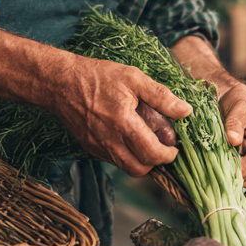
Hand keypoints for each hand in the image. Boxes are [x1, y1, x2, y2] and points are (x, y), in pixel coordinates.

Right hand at [47, 56, 190, 176]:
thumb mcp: (133, 78)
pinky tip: (129, 137)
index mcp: (123, 124)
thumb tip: (185, 111)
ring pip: (126, 167)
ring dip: (141, 161)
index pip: (152, 154)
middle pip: (140, 169)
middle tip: (163, 146)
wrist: (60, 82)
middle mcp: (109, 141)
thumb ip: (161, 96)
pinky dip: (126, 155)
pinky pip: (113, 160)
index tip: (174, 146)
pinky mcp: (89, 147)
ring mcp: (97, 147)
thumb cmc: (97, 76)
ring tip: (147, 141)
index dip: (168, 155)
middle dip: (156, 162)